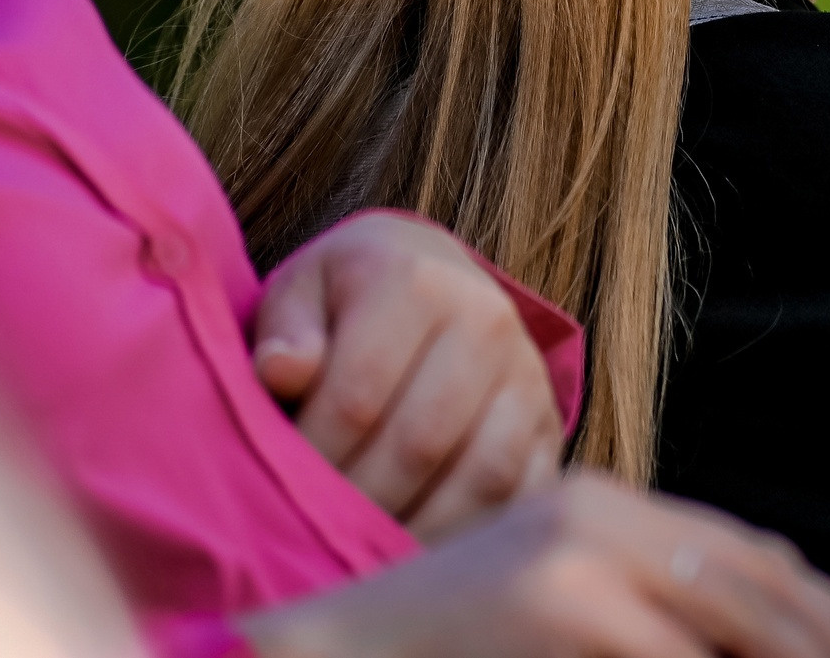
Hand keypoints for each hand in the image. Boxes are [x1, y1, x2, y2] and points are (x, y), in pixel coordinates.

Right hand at [240, 473, 829, 657]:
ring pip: (735, 628)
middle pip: (763, 593)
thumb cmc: (437, 650)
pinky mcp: (563, 613)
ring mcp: (582, 566)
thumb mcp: (554, 603)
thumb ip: (644, 608)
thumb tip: (749, 629)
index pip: (751, 562)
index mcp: (607, 509)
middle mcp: (604, 519)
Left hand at [255, 212, 563, 539]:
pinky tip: (422, 546)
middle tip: (317, 529)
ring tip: (367, 547)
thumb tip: (280, 370)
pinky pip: (522, 497)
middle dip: (358, 501)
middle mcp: (487, 321)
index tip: (279, 486)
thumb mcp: (301, 294)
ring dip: (417, 527)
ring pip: (481, 476)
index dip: (311, 456)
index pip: (358, 394)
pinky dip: (472, 535)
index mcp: (418, 282)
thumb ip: (285, 330)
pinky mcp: (550, 423)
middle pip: (420, 443)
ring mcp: (528, 374)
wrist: (431, 282)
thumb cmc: (349, 301)